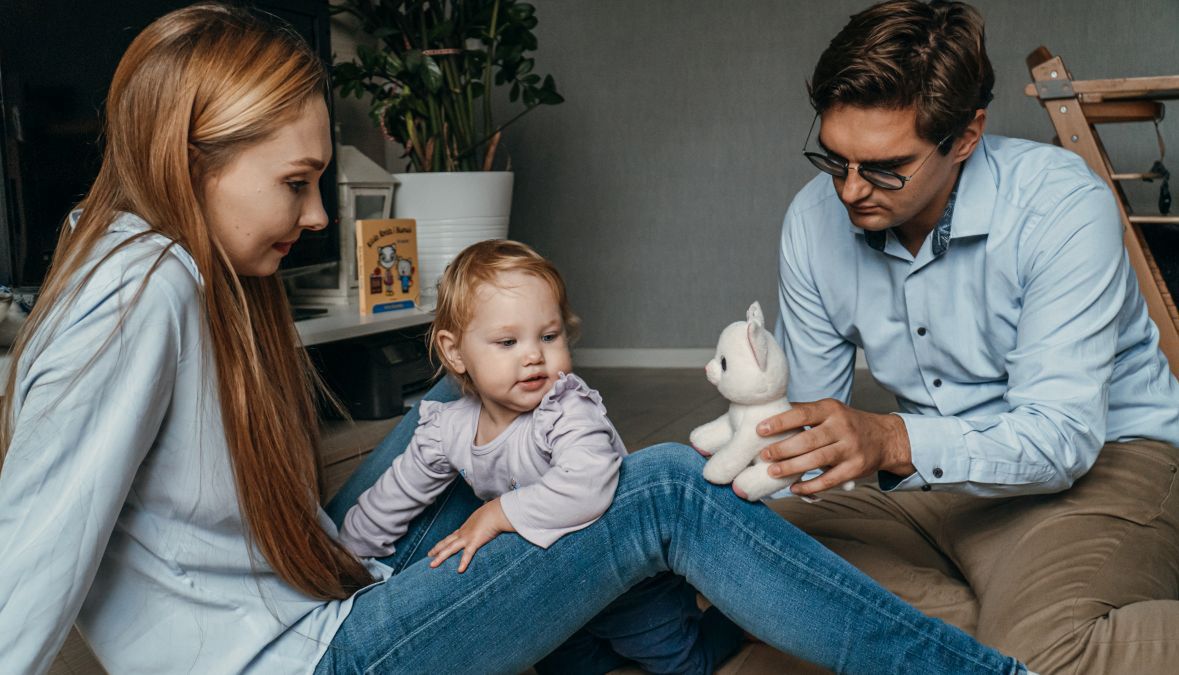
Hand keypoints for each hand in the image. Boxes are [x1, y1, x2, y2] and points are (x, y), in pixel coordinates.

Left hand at [428, 498, 514, 572]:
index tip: (436, 547)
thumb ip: (482, 524)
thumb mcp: (485, 518)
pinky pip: (468, 554)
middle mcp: (463, 533)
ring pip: (450, 549)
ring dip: (440, 557)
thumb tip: (486, 524)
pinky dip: (463, 562)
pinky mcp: (475, 541)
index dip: (443, 543)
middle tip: (428, 555)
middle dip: (436, 549)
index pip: (452, 537)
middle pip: (446, 542)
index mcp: (465, 528)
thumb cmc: (493, 513)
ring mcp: (467, 537)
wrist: (497, 511)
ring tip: (432, 565)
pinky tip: (459, 570)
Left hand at [757, 399, 914, 496]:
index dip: (780, 422)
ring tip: (773, 471)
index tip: (760, 430)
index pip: (803, 414)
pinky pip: (829, 480)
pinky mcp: (855, 468)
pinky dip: (810, 486)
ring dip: (792, 467)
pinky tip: (795, 488)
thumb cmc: (847, 423)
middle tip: (764, 455)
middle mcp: (842, 427)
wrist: (885, 438)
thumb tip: (769, 413)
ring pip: (817, 460)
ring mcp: (850, 449)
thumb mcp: (829, 410)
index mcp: (831, 409)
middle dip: (783, 448)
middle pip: (808, 439)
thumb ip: (804, 412)